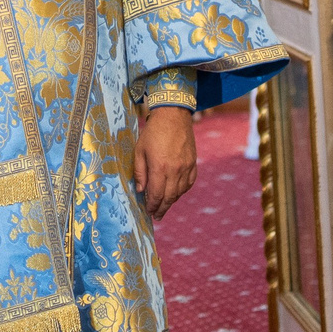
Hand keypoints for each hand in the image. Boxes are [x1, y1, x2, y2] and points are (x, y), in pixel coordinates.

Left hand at [133, 104, 197, 218]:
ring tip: (165, 206)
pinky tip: (176, 193)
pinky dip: (182, 191)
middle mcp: (175, 170)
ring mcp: (186, 167)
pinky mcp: (193, 163)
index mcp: (160, 168)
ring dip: (172, 201)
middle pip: (169, 197)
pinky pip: (189, 183)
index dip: (152, 206)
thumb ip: (140, 172)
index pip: (156, 195)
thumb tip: (141, 191)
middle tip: (157, 216)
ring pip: (180, 192)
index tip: (148, 211)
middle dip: (162, 208)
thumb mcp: (139, 150)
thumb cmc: (153, 132)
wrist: (173, 116)